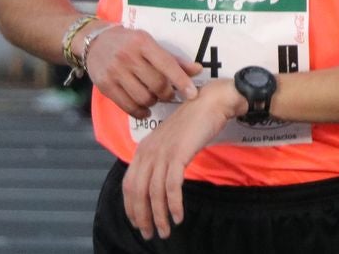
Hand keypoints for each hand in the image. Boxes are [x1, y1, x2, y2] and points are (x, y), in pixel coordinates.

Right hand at [86, 26, 201, 118]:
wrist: (94, 41)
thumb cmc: (128, 41)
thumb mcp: (149, 43)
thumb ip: (172, 59)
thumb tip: (197, 70)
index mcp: (143, 43)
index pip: (167, 64)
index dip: (182, 81)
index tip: (192, 94)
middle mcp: (128, 56)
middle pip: (157, 84)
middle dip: (168, 93)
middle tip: (169, 94)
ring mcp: (115, 72)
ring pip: (143, 97)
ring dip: (154, 102)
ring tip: (154, 97)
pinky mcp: (105, 85)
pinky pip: (127, 106)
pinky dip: (140, 112)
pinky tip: (145, 109)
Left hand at [122, 79, 245, 239]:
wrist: (210, 104)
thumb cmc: (192, 124)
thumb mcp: (169, 143)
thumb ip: (159, 160)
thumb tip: (154, 187)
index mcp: (143, 149)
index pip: (128, 184)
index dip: (131, 207)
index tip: (138, 223)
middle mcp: (148, 151)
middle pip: (137, 192)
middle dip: (142, 217)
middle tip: (150, 234)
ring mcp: (162, 152)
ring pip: (154, 192)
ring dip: (159, 216)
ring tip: (165, 231)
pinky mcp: (178, 154)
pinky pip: (172, 186)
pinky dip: (174, 205)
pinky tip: (178, 216)